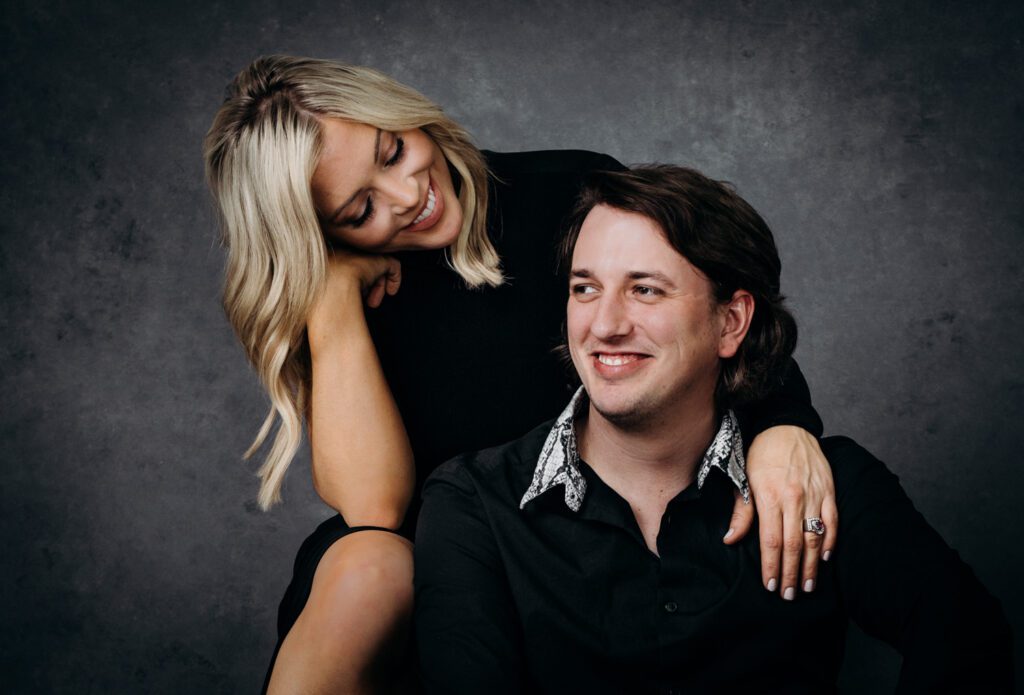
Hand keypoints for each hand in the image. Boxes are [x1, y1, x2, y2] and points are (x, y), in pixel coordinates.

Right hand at [307, 250, 401, 351]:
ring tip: (373, 303)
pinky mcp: (378, 259)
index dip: (349, 284)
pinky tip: (391, 292)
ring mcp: (361, 254)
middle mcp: (344, 253)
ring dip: (376, 286)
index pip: (343, 268)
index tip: (352, 300)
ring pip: (375, 268)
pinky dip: (394, 279)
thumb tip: (316, 319)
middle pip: (359, 267)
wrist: (329, 291)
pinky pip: (392, 265)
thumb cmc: (318, 301)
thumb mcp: (317, 298)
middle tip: (366, 303)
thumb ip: (323, 297)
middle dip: (364, 285)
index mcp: (326, 258)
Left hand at [723, 425, 836, 599]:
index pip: (771, 541)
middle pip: (793, 544)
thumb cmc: (761, 454)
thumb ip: (741, 512)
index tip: (769, 585)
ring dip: (810, 565)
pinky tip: (824, 558)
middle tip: (787, 595)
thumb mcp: (743, 479)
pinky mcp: (829, 490)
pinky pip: (832, 521)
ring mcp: (814, 494)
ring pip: (814, 537)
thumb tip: (730, 540)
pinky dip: (830, 541)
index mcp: (769, 496)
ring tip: (806, 585)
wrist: (786, 426)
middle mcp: (793, 498)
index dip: (771, 566)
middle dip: (790, 573)